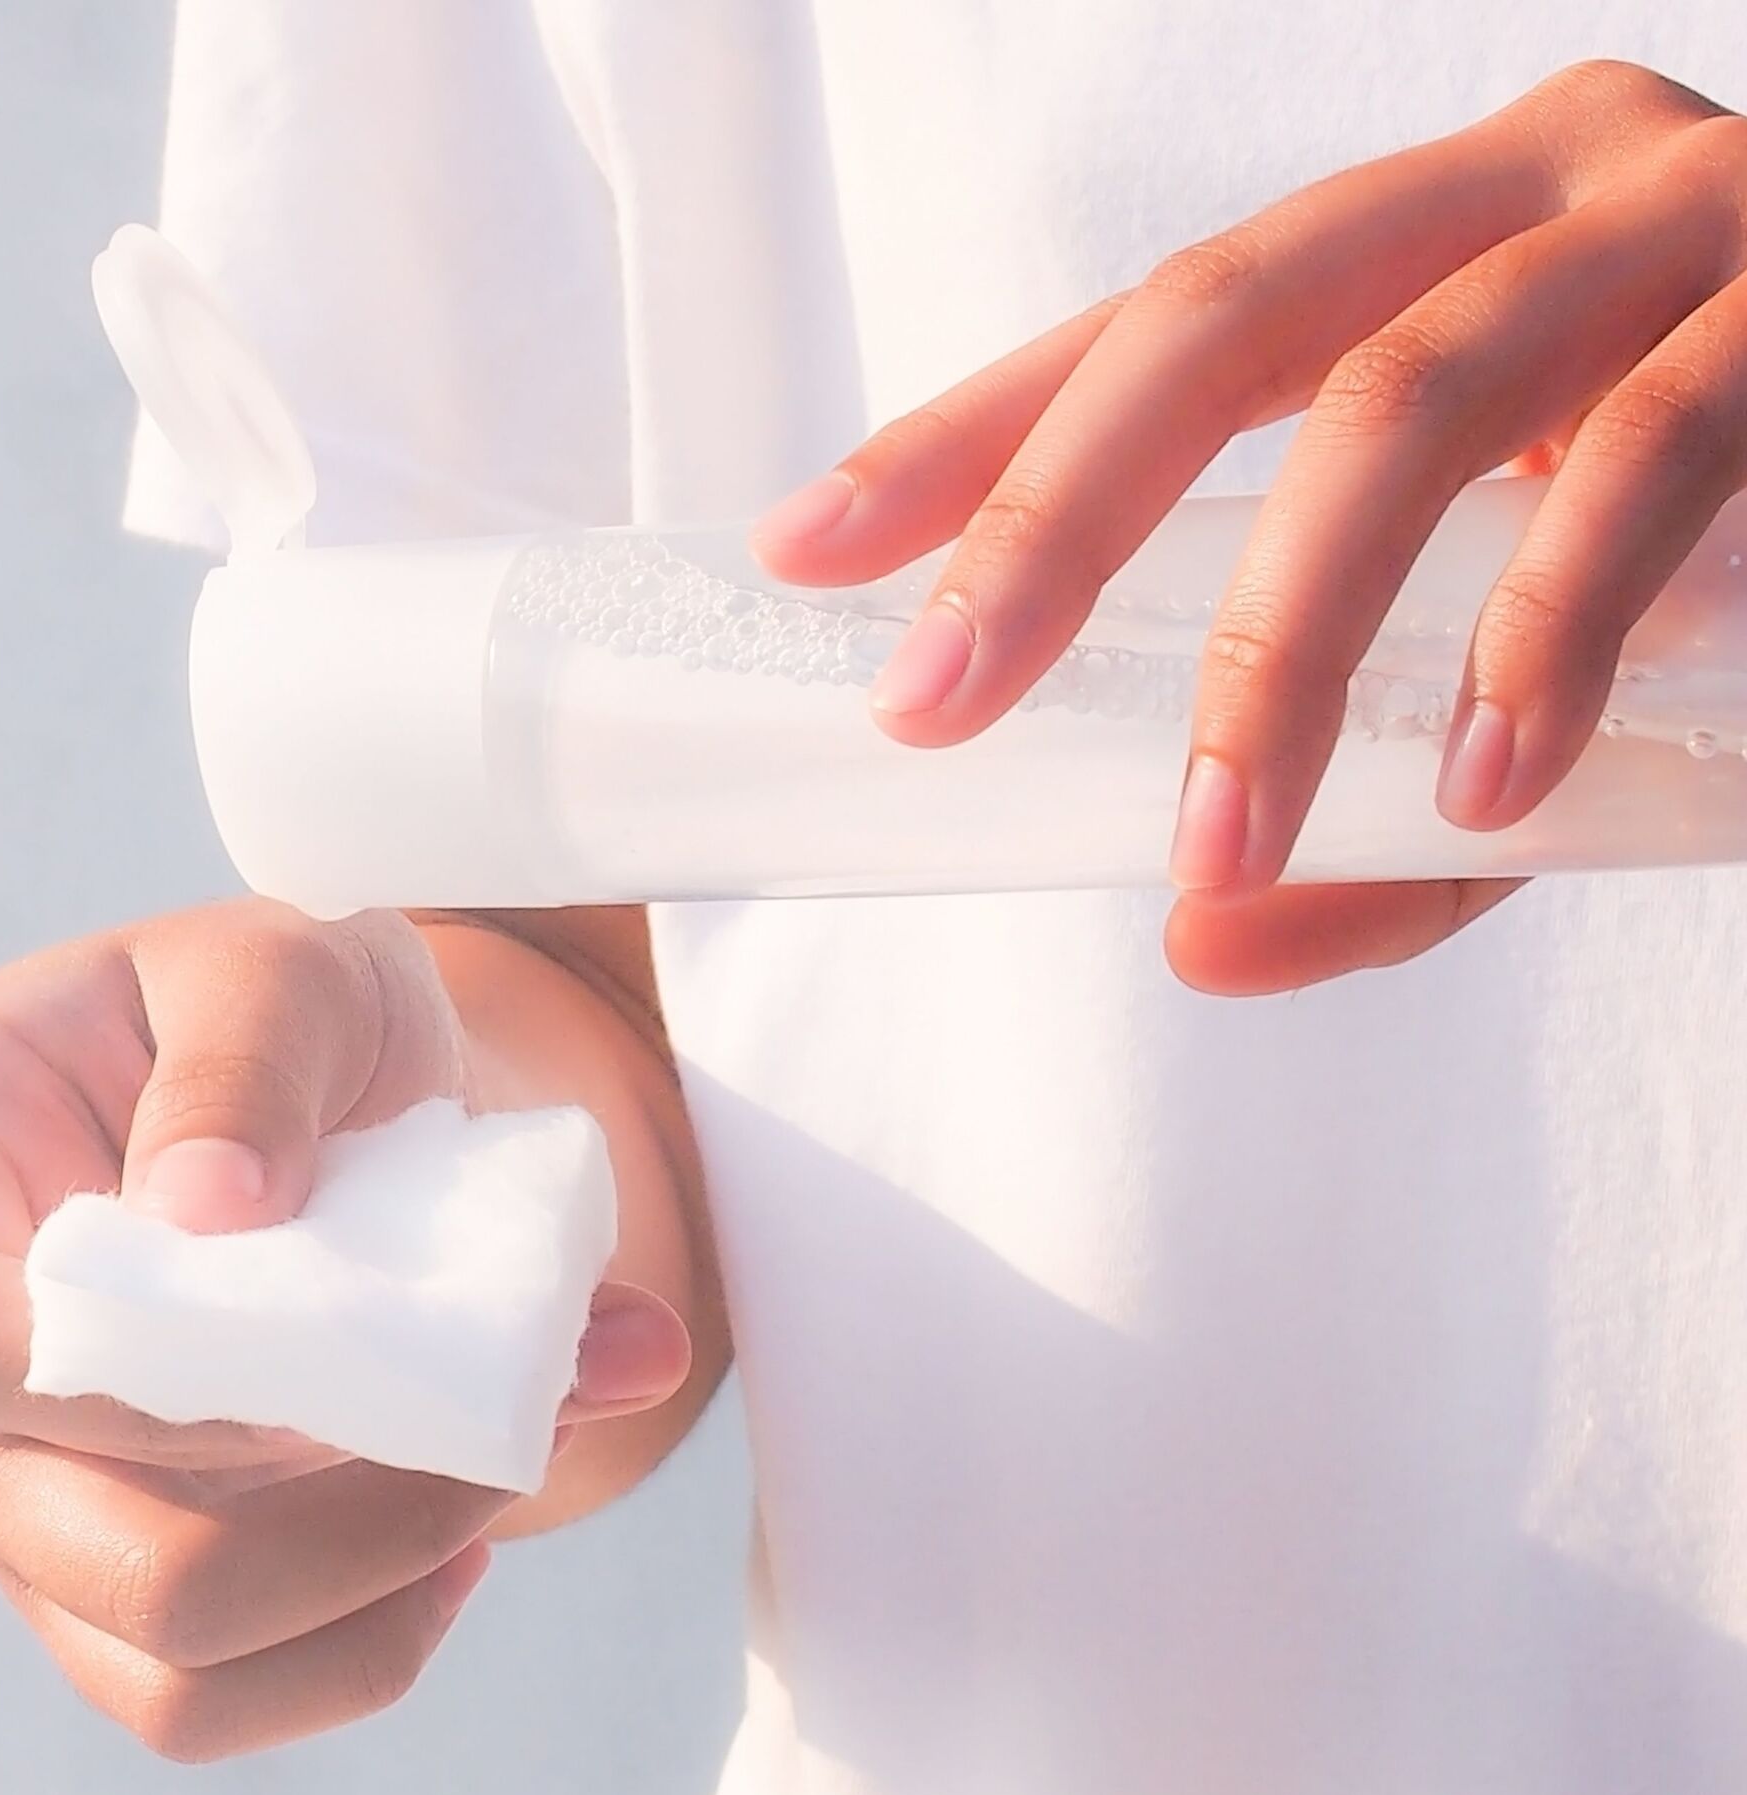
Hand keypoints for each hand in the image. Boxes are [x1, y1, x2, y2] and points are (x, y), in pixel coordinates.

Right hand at [0, 902, 690, 1760]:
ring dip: (359, 1605)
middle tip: (493, 1437)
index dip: (146, 1382)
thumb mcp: (285, 962)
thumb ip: (251, 1057)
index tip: (340, 1345)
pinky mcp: (90, 1579)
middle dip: (318, 1523)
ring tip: (489, 1484)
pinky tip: (446, 1553)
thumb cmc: (277, 1014)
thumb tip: (214, 1211)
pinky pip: (202, 1701)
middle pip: (69, 1541)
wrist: (312, 1097)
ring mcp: (1, 1487)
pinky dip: (353, 1652)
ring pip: (153, 1667)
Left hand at [754, 59, 1746, 993]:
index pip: (1148, 326)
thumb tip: (1203, 939)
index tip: (807, 553)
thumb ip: (1385, 815)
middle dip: (1057, 516)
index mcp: (1432, 239)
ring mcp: (1691, 219)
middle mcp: (1536, 184)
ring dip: (1292, 635)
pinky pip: (1663, 453)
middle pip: (1231, 318)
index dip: (973, 435)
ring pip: (1422, 394)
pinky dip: (1548, 629)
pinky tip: (1473, 780)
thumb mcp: (1540, 674)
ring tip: (1221, 828)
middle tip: (934, 697)